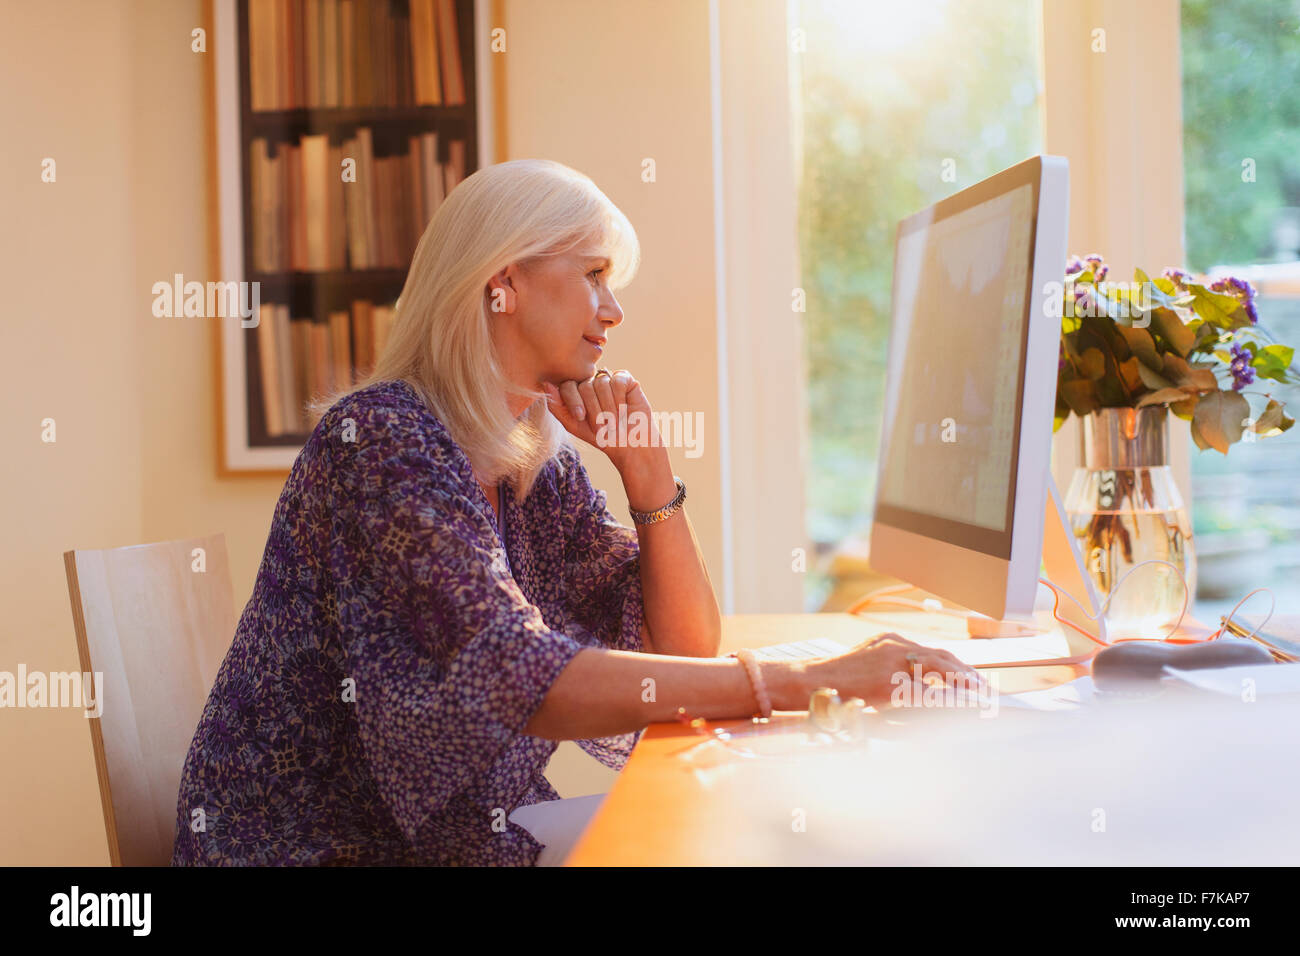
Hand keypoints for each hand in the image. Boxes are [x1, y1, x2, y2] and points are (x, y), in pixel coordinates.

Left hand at [543, 369, 663, 474]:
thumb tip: (545, 383)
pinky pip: (617, 379)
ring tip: (614, 420)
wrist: (630, 444)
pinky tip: (624, 409)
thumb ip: (557, 406)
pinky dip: (619, 397)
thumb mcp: (573, 425)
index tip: (581, 417)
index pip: (567, 385)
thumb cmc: (602, 436)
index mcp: (576, 393)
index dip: (573, 401)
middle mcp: (591, 383)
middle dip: (593, 409)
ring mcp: (608, 379)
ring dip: (608, 407)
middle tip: (602, 425)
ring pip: (601, 383)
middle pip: (585, 386)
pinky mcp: (625, 379)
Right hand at [772, 632, 983, 709]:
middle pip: (940, 656)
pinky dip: (945, 694)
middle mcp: (894, 645)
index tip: (970, 676)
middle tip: (982, 686)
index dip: (954, 664)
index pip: (930, 651)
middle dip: (964, 672)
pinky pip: (926, 688)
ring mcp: (892, 660)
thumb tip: (923, 686)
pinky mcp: (889, 680)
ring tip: (977, 693)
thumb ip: (893, 669)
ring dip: (960, 681)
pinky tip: (958, 701)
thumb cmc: (836, 680)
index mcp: (889, 640)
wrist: (811, 681)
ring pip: (938, 668)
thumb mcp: (867, 666)